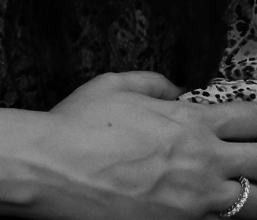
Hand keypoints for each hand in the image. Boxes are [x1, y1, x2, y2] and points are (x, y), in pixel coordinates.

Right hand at [41, 70, 256, 218]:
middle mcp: (202, 164)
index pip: (252, 118)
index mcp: (191, 122)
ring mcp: (194, 204)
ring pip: (253, 204)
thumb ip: (154, 83)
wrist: (53, 169)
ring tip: (241, 183)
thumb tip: (175, 90)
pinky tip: (210, 206)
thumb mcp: (115, 84)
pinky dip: (218, 215)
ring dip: (251, 191)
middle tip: (253, 153)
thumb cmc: (80, 123)